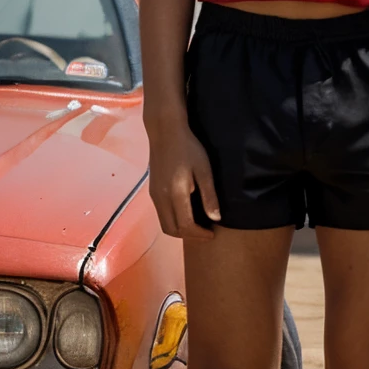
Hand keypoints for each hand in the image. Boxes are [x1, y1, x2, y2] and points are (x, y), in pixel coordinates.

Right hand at [148, 124, 220, 242]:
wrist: (165, 132)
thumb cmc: (189, 148)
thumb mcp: (204, 170)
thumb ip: (209, 195)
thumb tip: (216, 218)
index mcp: (175, 194)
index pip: (186, 226)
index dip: (199, 235)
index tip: (212, 234)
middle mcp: (161, 198)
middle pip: (171, 230)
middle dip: (189, 236)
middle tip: (205, 233)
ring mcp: (154, 195)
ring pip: (164, 224)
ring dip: (180, 230)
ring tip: (197, 226)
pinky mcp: (152, 191)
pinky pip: (161, 214)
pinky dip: (173, 221)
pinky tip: (186, 213)